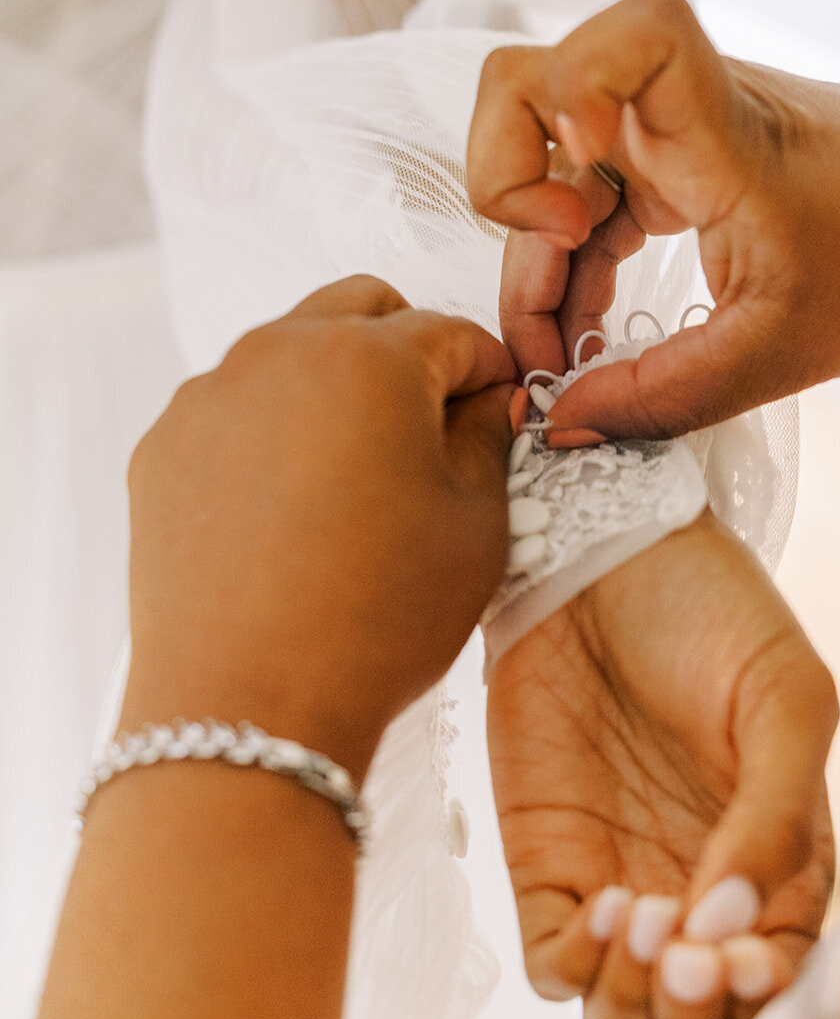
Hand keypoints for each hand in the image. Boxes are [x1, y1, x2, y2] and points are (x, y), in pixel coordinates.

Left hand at [123, 276, 516, 777]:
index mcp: (370, 358)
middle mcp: (279, 353)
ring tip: (359, 477)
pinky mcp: (164, 447)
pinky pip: (235, 409)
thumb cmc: (374, 621)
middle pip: (363, 309)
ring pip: (292, 353)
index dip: (488, 375)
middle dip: (409, 350)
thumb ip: (490, 440)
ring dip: (337, 387)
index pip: (453, 332)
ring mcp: (210, 397)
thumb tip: (485, 406)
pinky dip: (273, 433)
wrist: (246, 709)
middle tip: (432, 427)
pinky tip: (294, 510)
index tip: (497, 414)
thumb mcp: (477, 526)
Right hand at [467, 0, 839, 438]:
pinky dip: (572, 262)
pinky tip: (590, 336)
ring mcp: (674, 128)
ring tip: (564, 356)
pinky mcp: (680, 158)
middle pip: (528, 91)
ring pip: (546, 157)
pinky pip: (589, 193)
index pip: (636, 27)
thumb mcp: (777, 353)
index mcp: (718, 126)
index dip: (574, 85)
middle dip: (505, 196)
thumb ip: (661, 396)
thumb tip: (563, 422)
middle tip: (552, 296)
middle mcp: (681, 106)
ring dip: (534, 254)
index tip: (579, 193)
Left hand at [487, 513, 836, 1018]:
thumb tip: (736, 930)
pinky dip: (576, 964)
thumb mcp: (785, 694)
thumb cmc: (713, 609)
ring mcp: (622, 883)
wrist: (601, 542)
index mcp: (779, 865)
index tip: (737, 953)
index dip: (762, 999)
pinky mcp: (547, 864)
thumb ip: (776, 815)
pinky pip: (556, 962)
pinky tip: (600, 900)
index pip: (779, 986)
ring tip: (639, 915)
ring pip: (623, 1018)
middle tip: (686, 956)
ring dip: (634, 1002)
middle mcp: (702, 891)